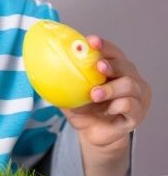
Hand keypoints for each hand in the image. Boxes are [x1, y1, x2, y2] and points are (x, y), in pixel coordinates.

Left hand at [61, 35, 151, 175]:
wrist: (94, 134)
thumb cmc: (85, 110)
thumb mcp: (70, 95)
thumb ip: (61, 81)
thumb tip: (38, 67)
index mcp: (113, 69)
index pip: (111, 51)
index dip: (102, 45)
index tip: (90, 41)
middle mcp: (128, 78)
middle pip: (124, 65)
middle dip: (110, 64)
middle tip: (97, 67)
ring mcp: (136, 96)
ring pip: (129, 85)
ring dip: (110, 88)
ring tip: (95, 94)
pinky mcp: (136, 114)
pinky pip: (131, 105)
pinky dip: (119, 105)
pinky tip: (108, 110)